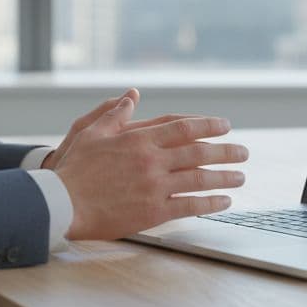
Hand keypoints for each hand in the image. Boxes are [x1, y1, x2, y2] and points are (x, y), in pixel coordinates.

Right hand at [51, 95, 247, 240]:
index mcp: (139, 139)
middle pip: (199, 152)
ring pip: (199, 179)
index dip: (208, 125)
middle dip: (226, 151)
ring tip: (241, 176)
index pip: (183, 128)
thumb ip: (116, 113)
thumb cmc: (75, 167)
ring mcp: (154, 187)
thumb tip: (132, 94)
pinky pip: (189, 206)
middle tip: (244, 152)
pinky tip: (224, 201)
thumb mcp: (92, 131)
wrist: (62, 202)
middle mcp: (151, 160)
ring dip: (224, 177)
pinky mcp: (152, 211)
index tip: (226, 126)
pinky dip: (210, 203)